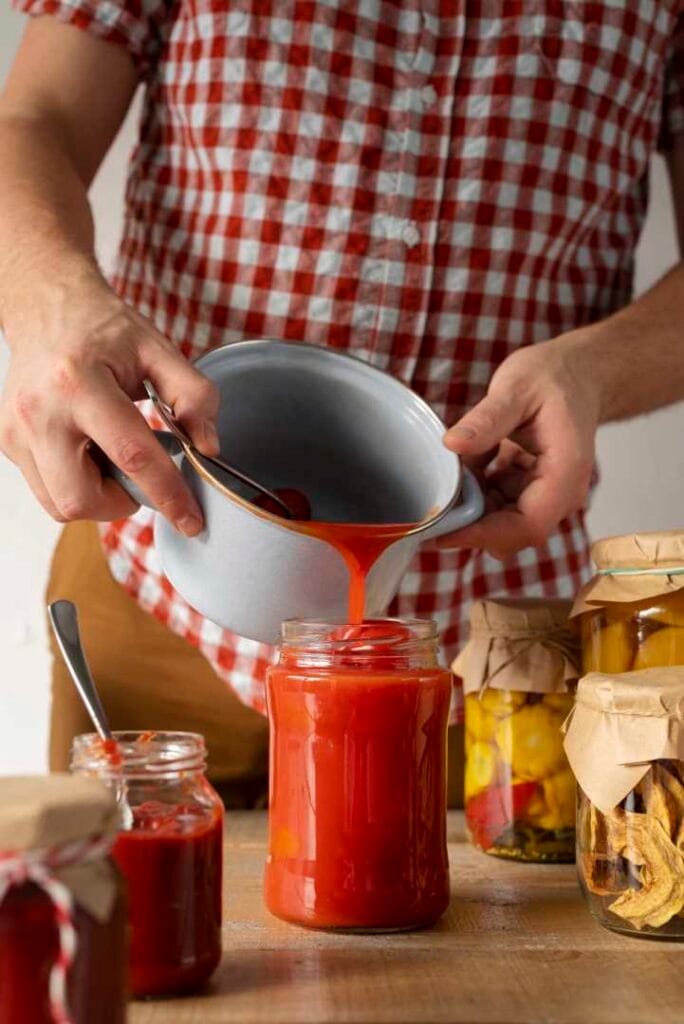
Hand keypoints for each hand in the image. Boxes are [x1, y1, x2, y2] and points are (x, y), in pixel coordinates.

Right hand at [0, 270, 218, 534]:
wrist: (45, 307)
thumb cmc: (104, 330)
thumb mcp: (159, 349)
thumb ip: (194, 396)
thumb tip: (208, 448)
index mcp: (78, 382)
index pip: (132, 456)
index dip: (167, 495)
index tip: (192, 521)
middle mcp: (38, 411)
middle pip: (81, 499)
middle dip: (121, 502)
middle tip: (140, 475)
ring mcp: (13, 430)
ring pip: (60, 505)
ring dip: (97, 495)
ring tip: (110, 455)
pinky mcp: (6, 442)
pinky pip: (46, 490)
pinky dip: (76, 483)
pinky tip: (87, 449)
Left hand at [440, 334, 598, 558]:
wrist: (576, 373)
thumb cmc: (554, 378)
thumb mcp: (516, 388)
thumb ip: (487, 420)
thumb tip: (452, 444)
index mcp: (564, 473)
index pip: (527, 525)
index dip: (483, 536)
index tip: (442, 533)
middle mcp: (559, 493)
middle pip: (511, 532)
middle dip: (470, 524)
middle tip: (432, 504)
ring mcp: (544, 494)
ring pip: (499, 520)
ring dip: (470, 504)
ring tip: (452, 469)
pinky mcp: (527, 489)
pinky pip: (495, 503)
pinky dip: (475, 489)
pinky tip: (470, 461)